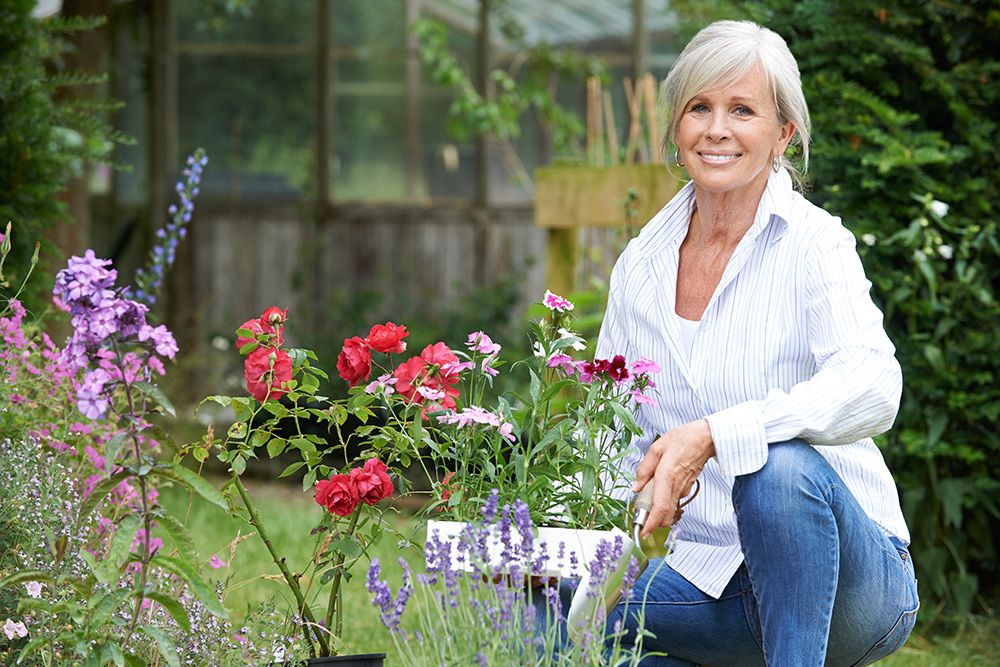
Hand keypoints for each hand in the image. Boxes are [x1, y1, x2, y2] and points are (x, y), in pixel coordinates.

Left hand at [633, 419, 714, 536]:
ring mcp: (684, 489)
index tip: (643, 531)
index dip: (651, 523)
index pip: (660, 507)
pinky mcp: (687, 487)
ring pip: (669, 508)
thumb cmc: (683, 440)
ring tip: (648, 491)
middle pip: (665, 515)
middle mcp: (676, 486)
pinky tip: (660, 485)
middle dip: (652, 519)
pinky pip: (673, 499)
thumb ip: (644, 469)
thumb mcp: (656, 448)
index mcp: (666, 476)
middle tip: (640, 512)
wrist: (705, 438)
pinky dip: (664, 498)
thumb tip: (636, 486)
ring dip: (657, 507)